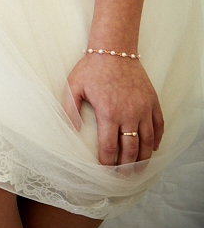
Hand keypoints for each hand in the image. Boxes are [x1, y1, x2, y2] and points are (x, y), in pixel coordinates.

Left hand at [62, 52, 162, 167]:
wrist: (114, 50)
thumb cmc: (91, 68)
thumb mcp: (72, 87)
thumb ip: (69, 110)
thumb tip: (72, 132)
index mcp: (108, 113)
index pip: (110, 147)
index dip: (108, 162)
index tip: (105, 171)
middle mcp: (129, 114)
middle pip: (131, 149)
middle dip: (127, 166)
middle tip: (123, 177)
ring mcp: (144, 108)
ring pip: (148, 141)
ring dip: (144, 157)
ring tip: (138, 168)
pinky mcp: (153, 102)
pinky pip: (159, 126)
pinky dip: (157, 139)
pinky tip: (152, 148)